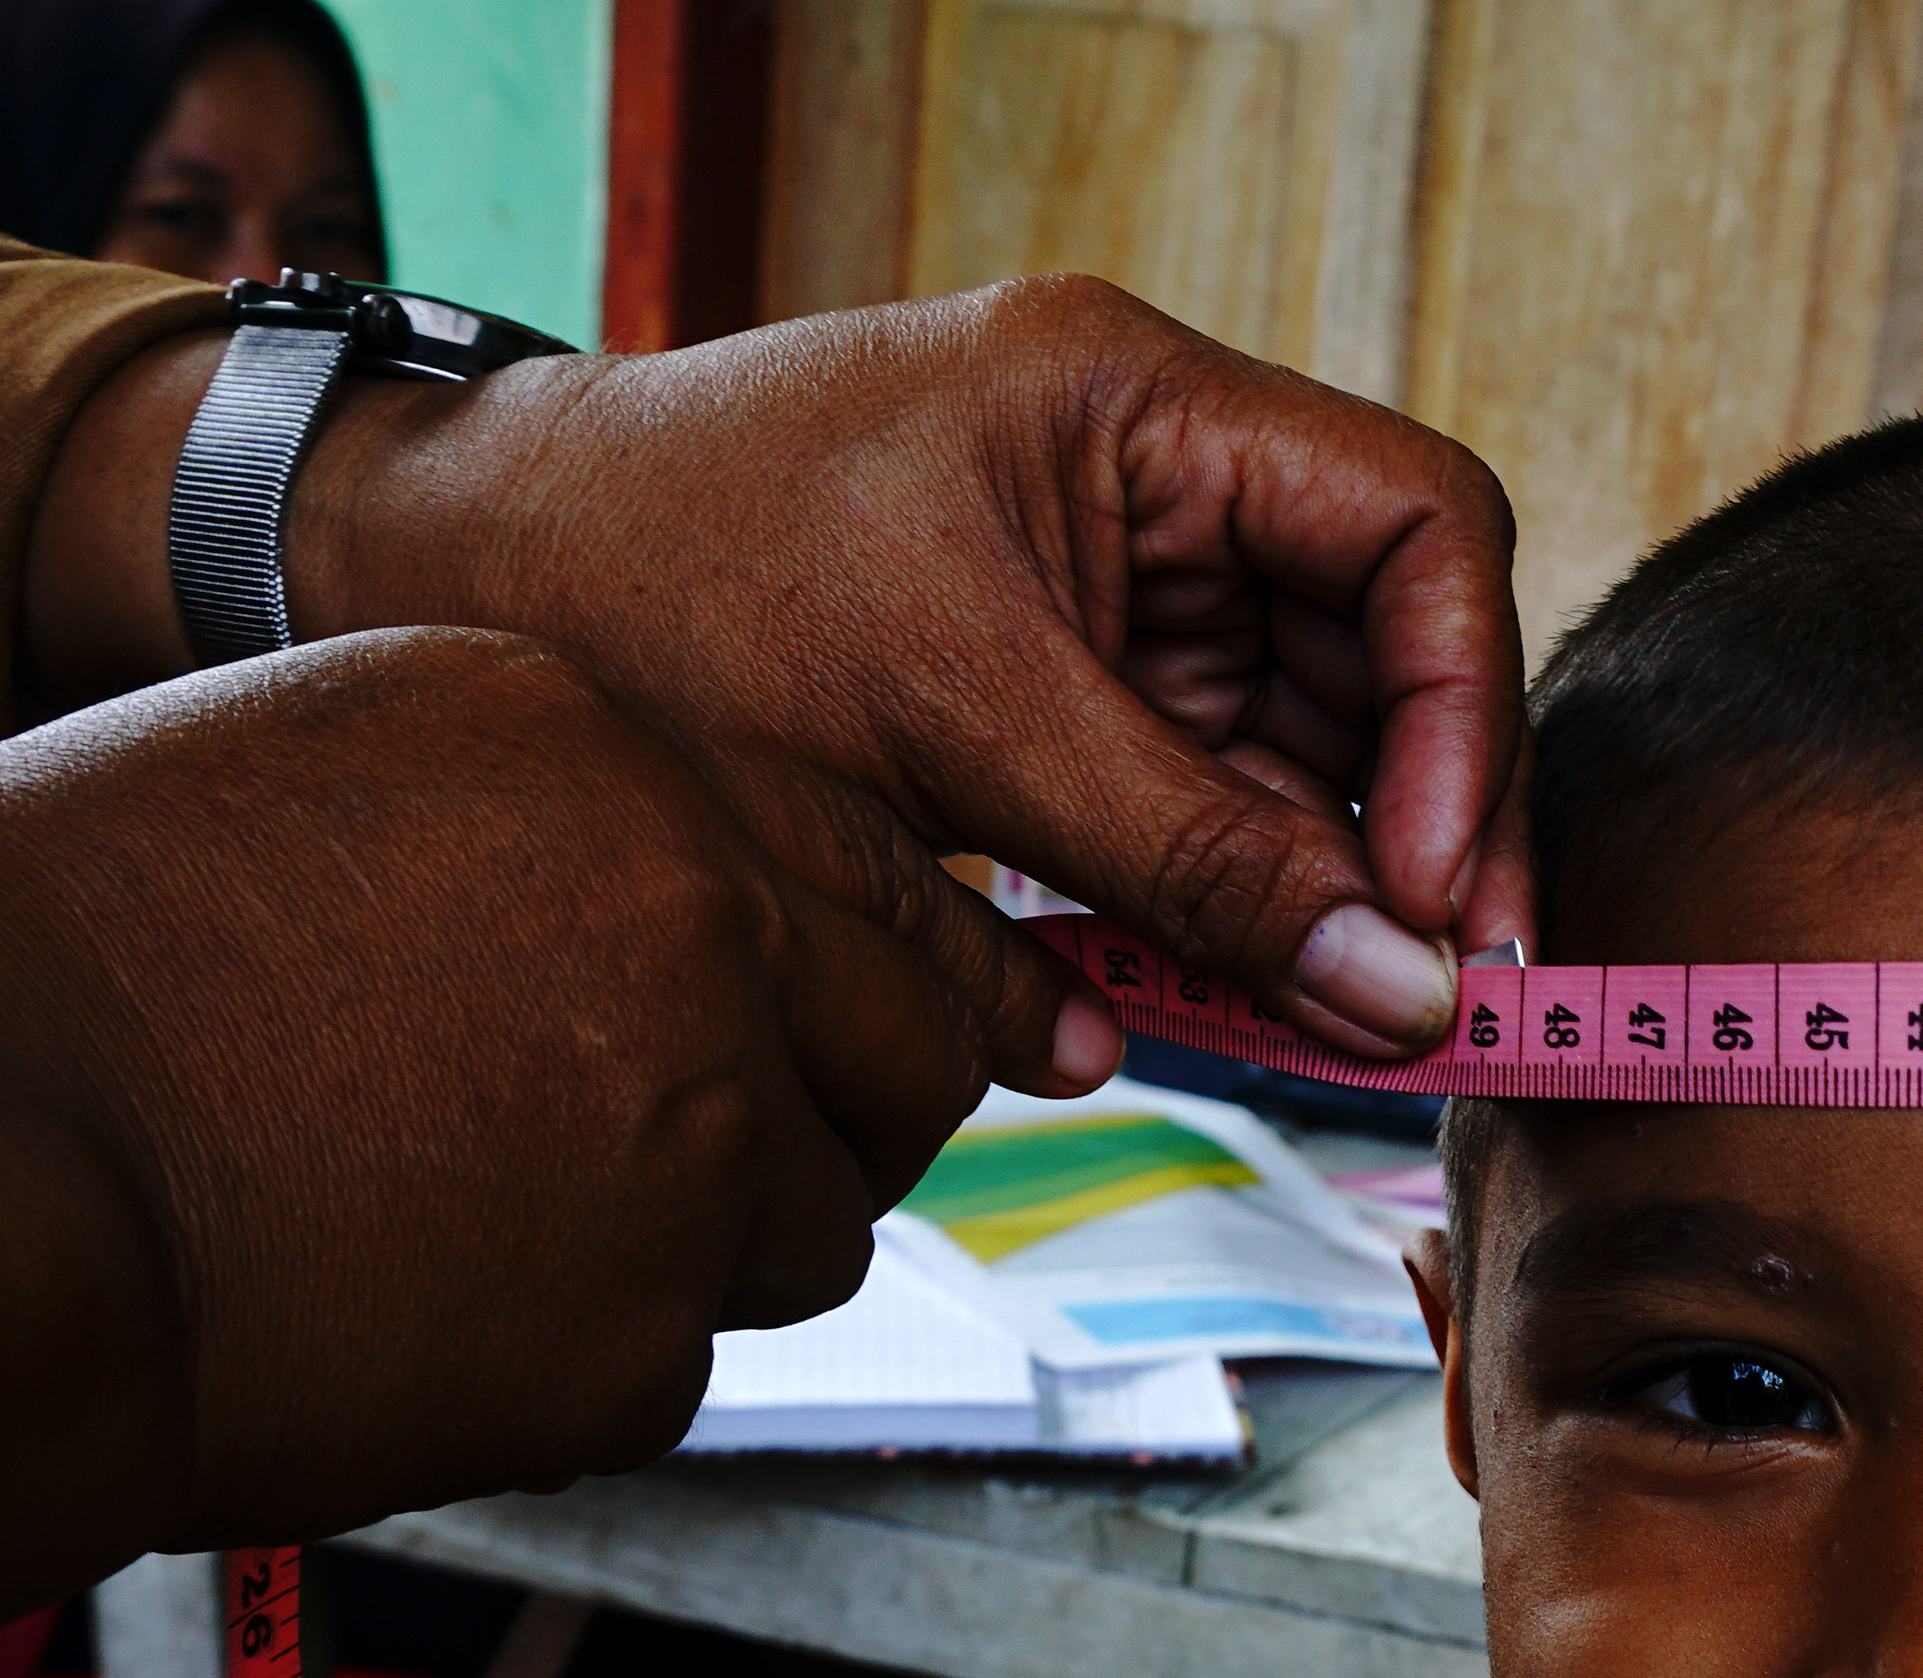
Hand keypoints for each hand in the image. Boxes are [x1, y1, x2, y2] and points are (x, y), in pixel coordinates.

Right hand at [0, 629, 1017, 1627]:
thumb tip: (647, 921)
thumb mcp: (284, 778)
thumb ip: (511, 833)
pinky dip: (579, 1360)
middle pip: (904, 1042)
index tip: (949, 1017)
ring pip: (810, 1219)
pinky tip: (416, 1320)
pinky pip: (678, 1359)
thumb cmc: (14, 977)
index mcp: (588, 740)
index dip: (906, 958)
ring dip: (705, 1246)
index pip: (853, 857)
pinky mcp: (642, 1335)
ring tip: (495, 1240)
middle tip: (756, 1162)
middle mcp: (683, 912)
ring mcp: (685, 1129)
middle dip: (855, 1110)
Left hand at [28, 275, 1532, 1055]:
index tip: (1436, 895)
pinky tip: (1207, 1008)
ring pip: (1293, 756)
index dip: (1462, 715)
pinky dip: (1209, 918)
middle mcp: (1148, 484)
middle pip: (1378, 653)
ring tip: (1317, 1030)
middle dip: (1408, 833)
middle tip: (1413, 1003)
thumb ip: (1182, 855)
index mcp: (1136, 403)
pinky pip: (1186, 814)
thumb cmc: (664, 584)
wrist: (460, 597)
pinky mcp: (1045, 703)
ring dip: (1314, 899)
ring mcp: (1103, 597)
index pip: (1411, 528)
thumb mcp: (947, 721)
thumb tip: (1390, 985)